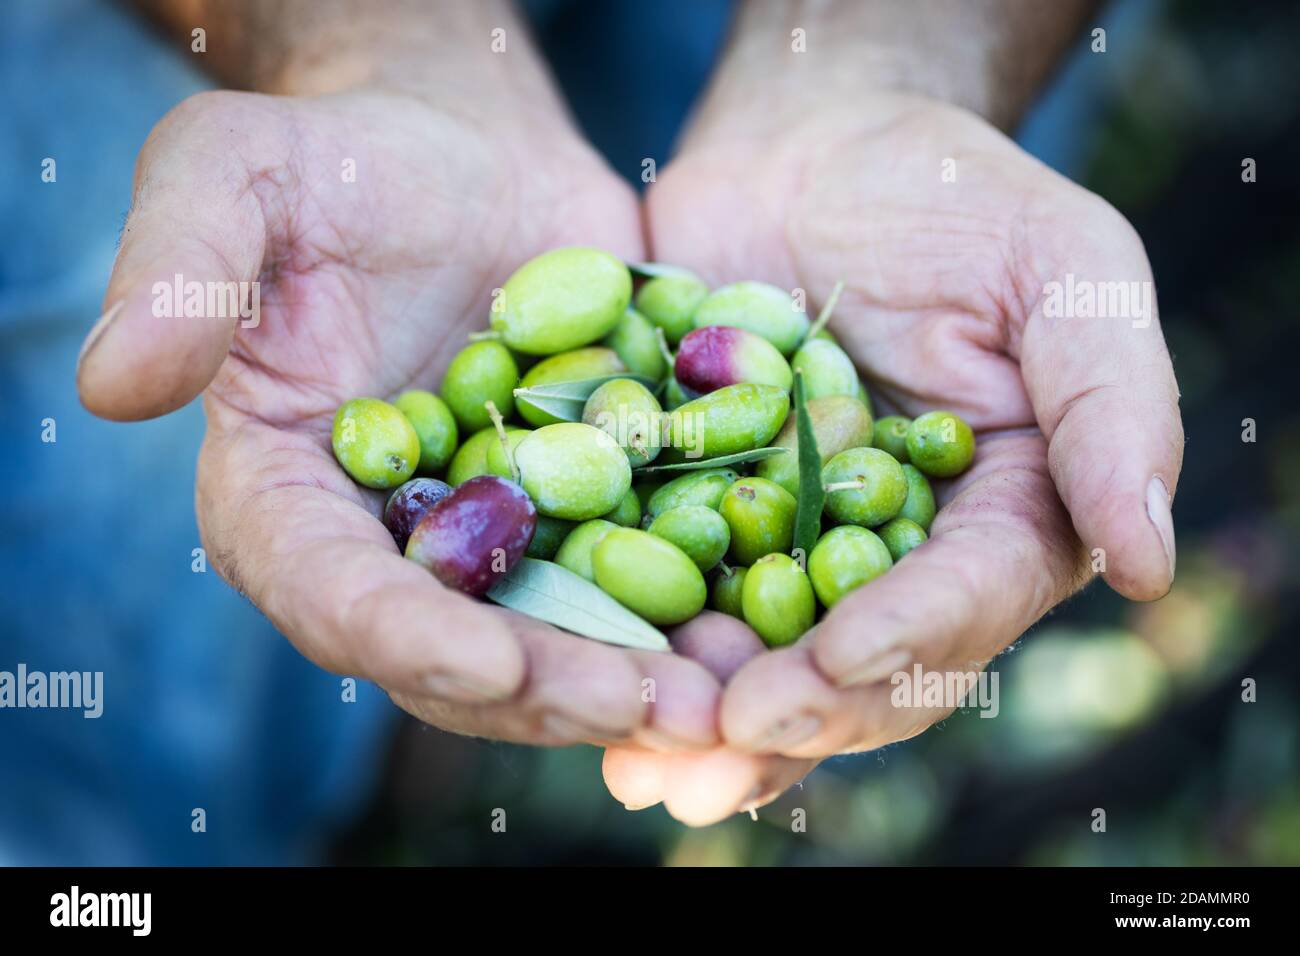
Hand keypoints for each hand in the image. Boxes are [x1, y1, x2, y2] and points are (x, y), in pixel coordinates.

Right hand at [76, 68, 724, 749]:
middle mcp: (385, 543)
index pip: (331, 593)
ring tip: (724, 694)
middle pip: (458, 651)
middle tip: (652, 704)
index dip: (402, 637)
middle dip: (550, 688)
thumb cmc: (342, 156)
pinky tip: (759, 634)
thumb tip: (115, 385)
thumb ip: (181, 269)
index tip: (491, 660)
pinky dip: (688, 619)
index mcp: (288, 494)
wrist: (465, 153)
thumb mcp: (241, 173)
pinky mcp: (574, 515)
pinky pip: (628, 586)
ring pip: (554, 641)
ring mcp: (488, 542)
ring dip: (634, 681)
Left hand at [604, 91, 1181, 823]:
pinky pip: (667, 592)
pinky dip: (633, 642)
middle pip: (862, 667)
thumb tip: (1150, 566)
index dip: (907, 640)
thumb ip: (1110, 406)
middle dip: (799, 710)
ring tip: (648, 761)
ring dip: (706, 719)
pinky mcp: (698, 517)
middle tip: (724, 738)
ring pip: (760, 659)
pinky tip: (588, 680)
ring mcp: (790, 546)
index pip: (968, 598)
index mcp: (1000, 517)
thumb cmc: (952, 195)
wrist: (811, 149)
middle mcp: (896, 557)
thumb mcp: (1060, 271)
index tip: (836, 662)